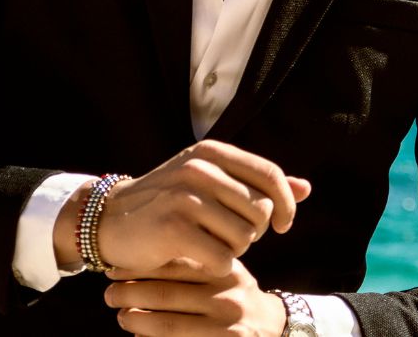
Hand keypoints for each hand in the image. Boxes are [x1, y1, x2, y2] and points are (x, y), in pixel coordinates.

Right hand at [55, 139, 310, 275]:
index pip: (270, 175)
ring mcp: (185, 196)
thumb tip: (307, 188)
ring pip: (244, 236)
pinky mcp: (173, 228)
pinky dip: (218, 265)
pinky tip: (200, 258)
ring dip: (235, 249)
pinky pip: (223, 257)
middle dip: (254, 231)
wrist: (110, 219)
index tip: (282, 225)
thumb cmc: (169, 202)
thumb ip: (258, 184)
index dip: (285, 204)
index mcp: (212, 151)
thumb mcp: (212, 182)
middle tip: (229, 235)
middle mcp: (199, 167)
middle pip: (260, 210)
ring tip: (211, 243)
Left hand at [104, 257, 286, 336]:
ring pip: (166, 325)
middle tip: (109, 292)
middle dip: (129, 292)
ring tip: (121, 313)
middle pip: (165, 294)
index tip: (115, 268)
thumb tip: (141, 257)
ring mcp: (225, 329)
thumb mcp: (225, 272)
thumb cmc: (236, 296)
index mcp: (226, 272)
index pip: (175, 264)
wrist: (273, 329)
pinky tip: (139, 334)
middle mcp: (227, 298)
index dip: (140, 266)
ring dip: (135, 319)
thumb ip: (195, 264)